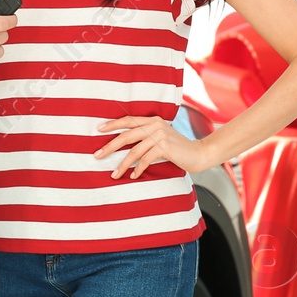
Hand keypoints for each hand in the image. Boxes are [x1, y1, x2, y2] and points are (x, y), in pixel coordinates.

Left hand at [95, 116, 215, 178]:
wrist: (198, 153)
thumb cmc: (177, 148)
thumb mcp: (160, 137)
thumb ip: (146, 136)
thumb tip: (123, 144)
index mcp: (152, 120)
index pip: (128, 120)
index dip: (112, 124)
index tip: (98, 130)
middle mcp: (155, 125)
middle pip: (126, 135)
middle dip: (109, 146)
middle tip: (97, 155)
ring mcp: (160, 135)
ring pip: (134, 151)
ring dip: (122, 165)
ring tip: (114, 174)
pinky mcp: (164, 147)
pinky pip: (145, 160)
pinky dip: (138, 169)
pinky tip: (133, 176)